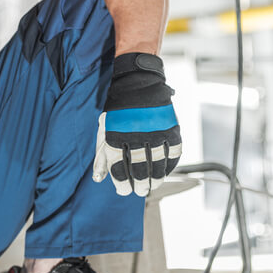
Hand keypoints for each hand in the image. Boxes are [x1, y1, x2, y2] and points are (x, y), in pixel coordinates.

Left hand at [92, 52, 181, 196]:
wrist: (138, 81)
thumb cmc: (119, 109)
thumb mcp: (105, 129)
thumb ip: (101, 155)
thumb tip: (98, 179)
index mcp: (115, 135)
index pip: (119, 167)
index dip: (122, 183)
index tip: (124, 191)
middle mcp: (135, 134)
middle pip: (140, 169)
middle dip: (140, 185)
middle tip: (140, 191)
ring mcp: (155, 131)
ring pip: (158, 163)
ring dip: (156, 178)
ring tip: (153, 185)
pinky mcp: (170, 126)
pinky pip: (173, 152)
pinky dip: (171, 164)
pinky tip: (165, 170)